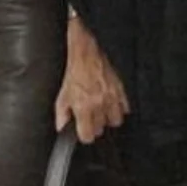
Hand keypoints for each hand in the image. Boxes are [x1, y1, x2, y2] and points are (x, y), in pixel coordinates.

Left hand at [55, 18, 129, 143]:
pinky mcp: (122, 90)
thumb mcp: (62, 92)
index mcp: (83, 107)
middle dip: (95, 124)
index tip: (83, 130)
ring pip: (115, 121)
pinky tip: (111, 101)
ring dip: (108, 117)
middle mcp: (99, 104)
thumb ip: (61, 113)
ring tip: (101, 109)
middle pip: (101, 130)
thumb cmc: (75, 69)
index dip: (84, 134)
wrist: (88, 50)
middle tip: (89, 115)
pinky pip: (125, 108)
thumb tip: (61, 127)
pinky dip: (119, 107)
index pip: (88, 136)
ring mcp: (112, 98)